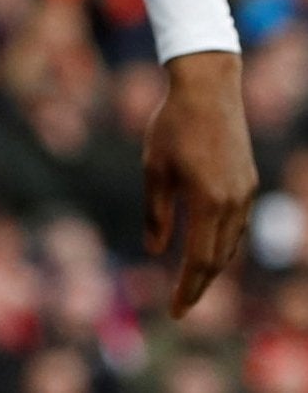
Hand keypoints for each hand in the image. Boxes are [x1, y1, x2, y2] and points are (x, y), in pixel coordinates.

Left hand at [145, 51, 255, 317]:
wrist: (209, 90)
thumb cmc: (171, 125)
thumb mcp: (154, 168)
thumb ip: (156, 213)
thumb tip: (156, 250)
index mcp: (208, 201)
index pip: (200, 259)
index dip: (188, 289)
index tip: (175, 312)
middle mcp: (233, 203)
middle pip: (219, 259)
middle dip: (199, 286)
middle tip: (181, 307)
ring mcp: (245, 194)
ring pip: (231, 245)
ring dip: (211, 266)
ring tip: (191, 283)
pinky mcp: (249, 184)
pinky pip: (236, 226)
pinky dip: (222, 244)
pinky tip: (206, 248)